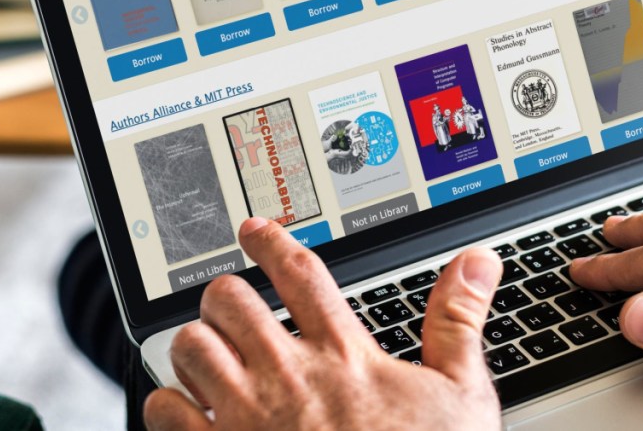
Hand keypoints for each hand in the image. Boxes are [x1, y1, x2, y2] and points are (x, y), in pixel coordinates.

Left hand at [144, 217, 503, 430]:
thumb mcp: (460, 396)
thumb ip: (457, 321)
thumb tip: (476, 263)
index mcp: (343, 355)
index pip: (299, 273)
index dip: (270, 242)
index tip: (252, 230)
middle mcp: (288, 377)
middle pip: (228, 299)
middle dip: (225, 297)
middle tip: (231, 309)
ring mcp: (248, 418)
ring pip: (190, 346)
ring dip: (196, 347)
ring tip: (210, 356)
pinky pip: (166, 410)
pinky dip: (169, 405)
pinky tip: (190, 412)